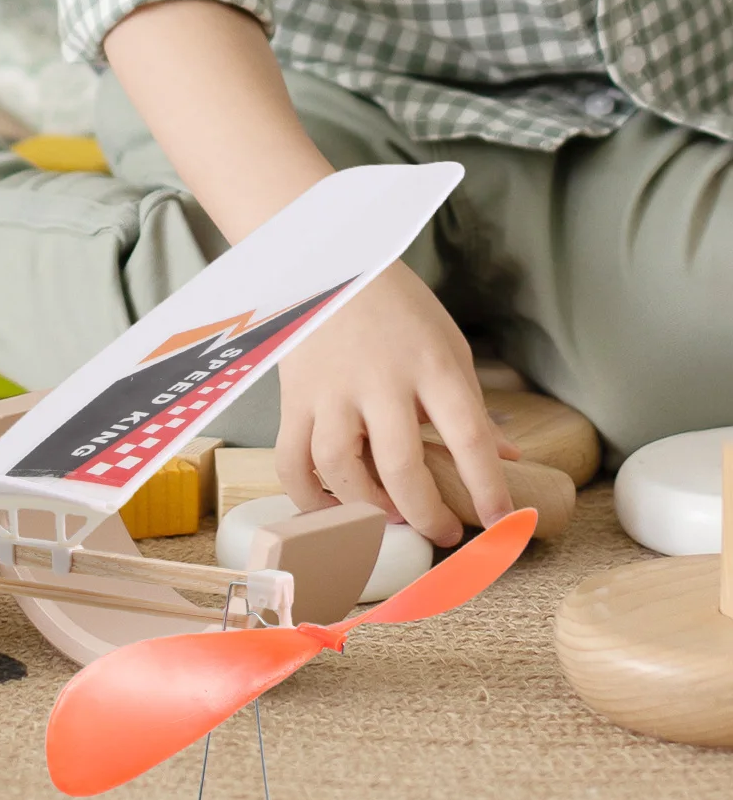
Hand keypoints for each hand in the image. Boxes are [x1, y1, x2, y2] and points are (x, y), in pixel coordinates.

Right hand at [274, 263, 516, 544]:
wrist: (330, 266)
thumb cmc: (397, 308)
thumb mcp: (447, 346)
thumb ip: (471, 407)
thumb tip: (507, 459)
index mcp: (431, 365)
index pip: (468, 436)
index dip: (488, 487)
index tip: (502, 525)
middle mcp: (380, 381)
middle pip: (400, 465)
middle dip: (425, 512)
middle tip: (442, 533)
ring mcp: (331, 390)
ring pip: (339, 466)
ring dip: (366, 505)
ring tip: (388, 516)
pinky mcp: (294, 398)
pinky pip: (291, 459)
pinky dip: (307, 494)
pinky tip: (330, 507)